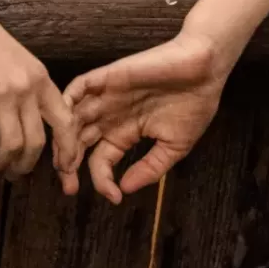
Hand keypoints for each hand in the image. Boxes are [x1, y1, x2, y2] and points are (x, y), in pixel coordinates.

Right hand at [0, 0, 82, 187]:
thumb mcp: (16, 59)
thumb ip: (25, 88)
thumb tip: (23, 121)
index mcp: (40, 78)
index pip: (64, 121)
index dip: (67, 150)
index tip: (63, 168)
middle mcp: (25, 88)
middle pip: (36, 143)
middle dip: (24, 167)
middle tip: (12, 174)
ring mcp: (0, 94)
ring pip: (10, 146)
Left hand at [63, 31, 231, 203]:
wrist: (204, 70)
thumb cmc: (194, 105)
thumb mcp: (174, 146)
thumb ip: (150, 168)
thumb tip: (125, 190)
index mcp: (125, 133)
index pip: (101, 161)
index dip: (101, 181)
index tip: (113, 197)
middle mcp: (110, 116)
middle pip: (78, 142)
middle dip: (69, 165)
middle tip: (68, 187)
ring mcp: (106, 97)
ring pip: (73, 118)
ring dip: (65, 140)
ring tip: (66, 163)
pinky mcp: (108, 77)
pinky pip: (79, 87)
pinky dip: (67, 102)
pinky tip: (64, 121)